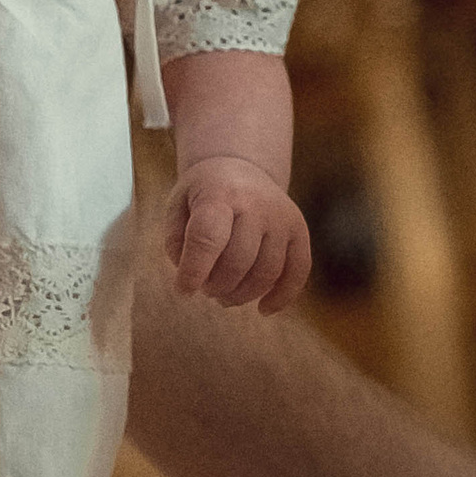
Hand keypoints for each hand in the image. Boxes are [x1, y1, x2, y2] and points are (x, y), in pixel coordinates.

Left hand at [167, 154, 310, 312]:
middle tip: (205, 288)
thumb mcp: (178, 207)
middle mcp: (256, 203)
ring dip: (241, 295)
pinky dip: (282, 297)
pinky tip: (263, 309)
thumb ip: (177, 243)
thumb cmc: (203, 195)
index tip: (184, 291)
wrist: (240, 166)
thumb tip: (193, 280)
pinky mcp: (299, 230)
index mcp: (219, 193)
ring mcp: (281, 217)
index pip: (207, 238)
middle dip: (216, 286)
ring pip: (266, 272)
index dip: (193, 271)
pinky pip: (298, 271)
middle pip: (237, 261)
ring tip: (223, 295)